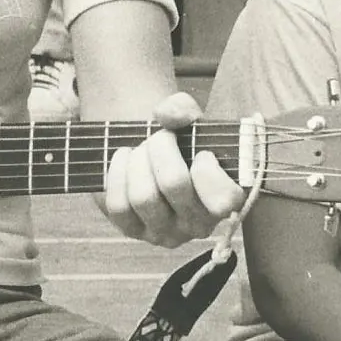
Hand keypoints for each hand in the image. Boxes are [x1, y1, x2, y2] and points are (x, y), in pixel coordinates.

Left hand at [101, 92, 243, 246]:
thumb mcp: (187, 120)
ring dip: (138, 160)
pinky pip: (119, 205)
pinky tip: (124, 159)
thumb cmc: (179, 141)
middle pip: (174, 184)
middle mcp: (197, 225)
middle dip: (161, 147)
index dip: (207, 170)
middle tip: (160, 137)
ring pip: (143, 197)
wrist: (147, 153)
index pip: (223, 200)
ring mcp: (165, 232)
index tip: (201, 153)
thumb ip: (183, 108)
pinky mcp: (134, 231)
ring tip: (141, 149)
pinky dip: (117, 173)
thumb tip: (166, 114)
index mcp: (223, 201)